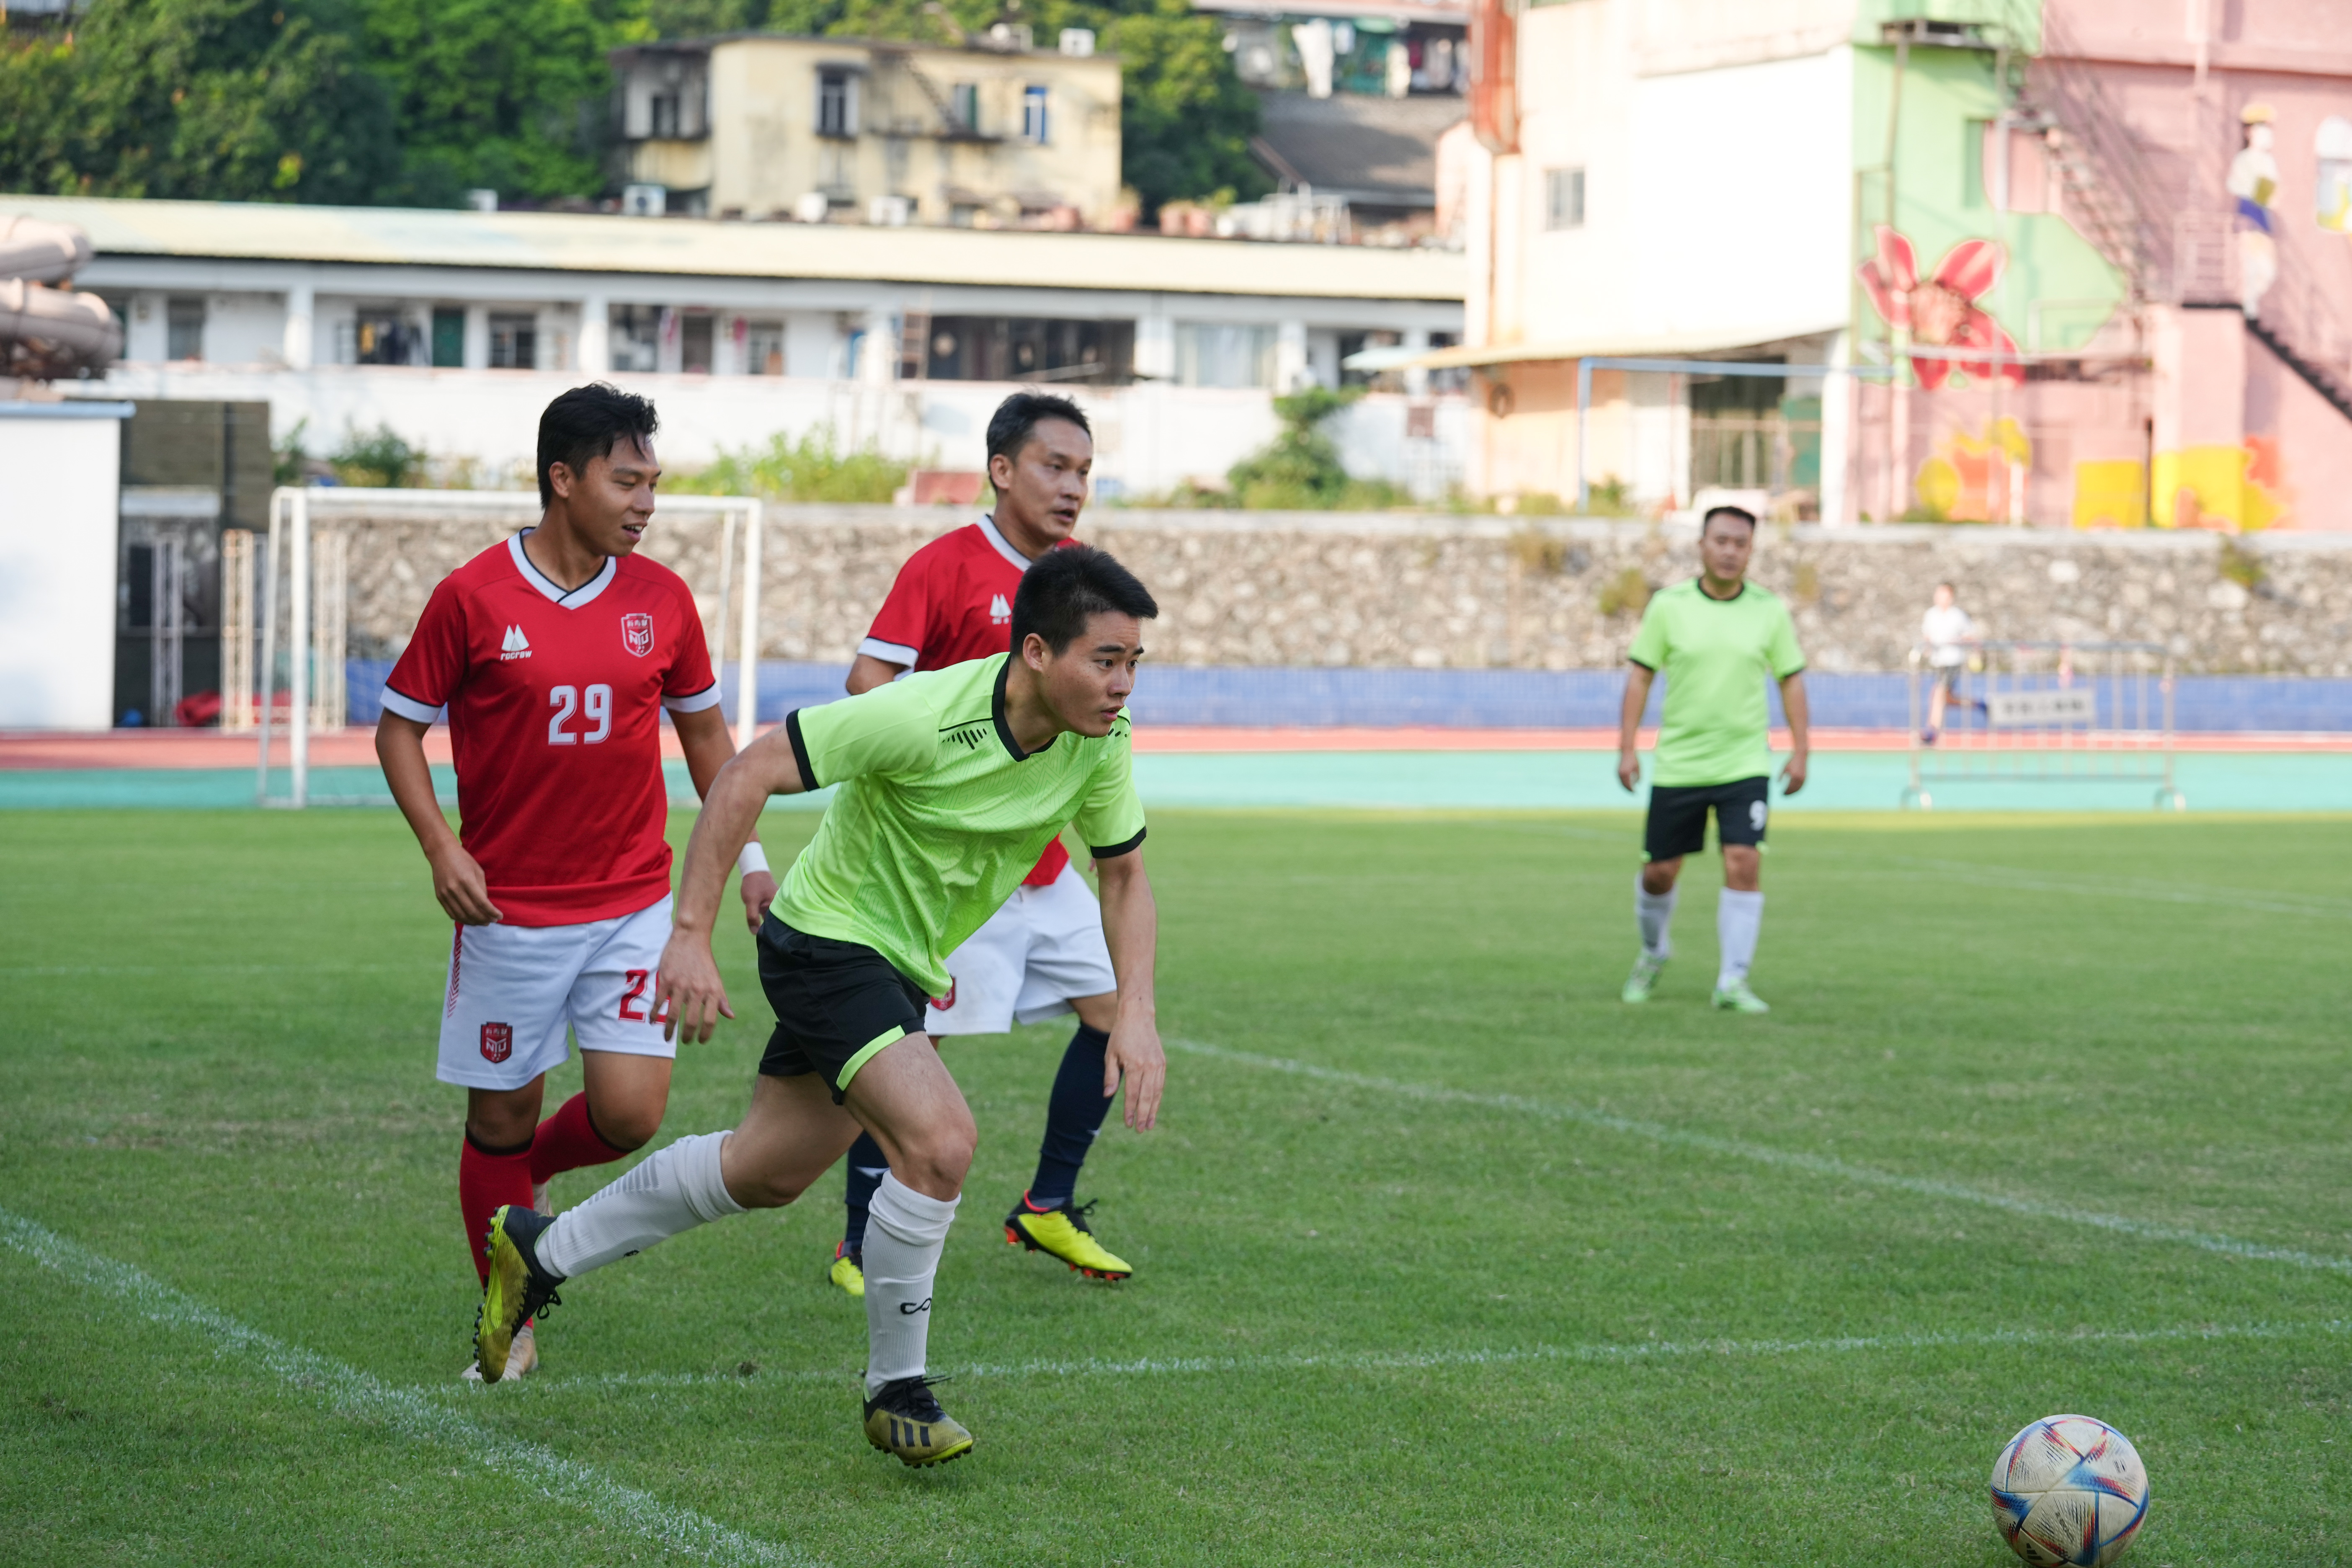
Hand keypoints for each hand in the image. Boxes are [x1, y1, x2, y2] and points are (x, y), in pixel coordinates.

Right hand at [427, 841, 501, 924]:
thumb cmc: (463, 860)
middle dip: (484, 919)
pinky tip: (470, 920)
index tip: (500, 916)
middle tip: (492, 921)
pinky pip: (451, 913)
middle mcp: (455, 889)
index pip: (482, 903)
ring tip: (483, 922)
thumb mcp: (478, 871)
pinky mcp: (439, 897)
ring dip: (474, 922)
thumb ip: (482, 889)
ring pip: (461, 915)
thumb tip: (486, 905)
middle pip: (472, 911)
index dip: (492, 912)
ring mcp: (445, 894)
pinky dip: (462, 919)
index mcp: (467, 881)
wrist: (441, 853)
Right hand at [653, 928, 733, 1043]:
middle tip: (684, 1042)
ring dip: (669, 1030)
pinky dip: (655, 1015)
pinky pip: (659, 1002)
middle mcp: (698, 990)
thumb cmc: (704, 962)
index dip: (705, 1035)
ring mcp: (681, 985)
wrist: (691, 939)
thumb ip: (722, 999)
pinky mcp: (666, 980)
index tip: (701, 1041)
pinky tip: (653, 1022)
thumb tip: (730, 1016)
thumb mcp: (716, 980)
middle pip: (690, 1021)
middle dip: (686, 1036)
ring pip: (673, 1015)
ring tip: (667, 1038)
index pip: (710, 1020)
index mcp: (713, 991)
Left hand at [739, 869, 776, 932]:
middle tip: (764, 937)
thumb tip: (755, 933)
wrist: (754, 870)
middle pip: (776, 921)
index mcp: (779, 904)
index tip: (767, 938)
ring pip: (772, 917)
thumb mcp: (751, 901)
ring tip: (762, 932)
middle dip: (770, 929)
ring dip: (767, 923)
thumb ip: (752, 917)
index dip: (772, 931)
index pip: (778, 923)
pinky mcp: (771, 902)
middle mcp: (781, 904)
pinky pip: (770, 913)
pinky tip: (760, 922)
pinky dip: (765, 918)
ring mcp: (776, 903)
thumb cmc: (753, 884)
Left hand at [1102, 1013, 1165, 1131]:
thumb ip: (1110, 1076)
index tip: (1128, 1123)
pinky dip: (1157, 1098)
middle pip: (1146, 1096)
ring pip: (1156, 1092)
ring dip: (1153, 1110)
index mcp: (1134, 1065)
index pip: (1132, 1093)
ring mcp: (1157, 1065)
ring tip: (1149, 1124)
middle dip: (1142, 1115)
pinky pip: (1160, 1085)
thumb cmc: (1120, 1036)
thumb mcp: (1110, 1055)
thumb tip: (1108, 1096)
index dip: (1130, 1110)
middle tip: (1140, 1130)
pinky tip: (1154, 1108)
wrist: (1138, 1017)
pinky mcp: (1162, 1063)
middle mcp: (1148, 1066)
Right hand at [1617, 748, 1641, 792]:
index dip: (1632, 790)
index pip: (1629, 785)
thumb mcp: (1638, 768)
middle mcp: (1621, 774)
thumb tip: (1636, 784)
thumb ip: (1638, 777)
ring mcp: (1618, 773)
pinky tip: (1627, 784)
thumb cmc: (1634, 760)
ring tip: (1630, 790)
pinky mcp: (1617, 771)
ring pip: (1621, 783)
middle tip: (1633, 793)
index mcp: (1627, 773)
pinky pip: (1620, 780)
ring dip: (1625, 787)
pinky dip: (1623, 783)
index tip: (1635, 793)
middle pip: (1624, 785)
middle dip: (1628, 790)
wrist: (1626, 752)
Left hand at [1780, 752, 1808, 795]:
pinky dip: (1797, 789)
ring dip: (1793, 792)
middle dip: (1789, 793)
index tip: (1781, 793)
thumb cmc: (1791, 761)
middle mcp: (1799, 778)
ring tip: (1787, 794)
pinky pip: (1801, 786)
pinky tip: (1793, 790)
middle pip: (1794, 789)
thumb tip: (1777, 782)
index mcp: (1793, 776)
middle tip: (1783, 795)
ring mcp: (1803, 778)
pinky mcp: (1805, 777)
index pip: (1789, 787)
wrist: (1801, 756)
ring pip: (1798, 788)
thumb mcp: (1784, 768)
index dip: (1785, 791)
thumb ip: (1780, 775)